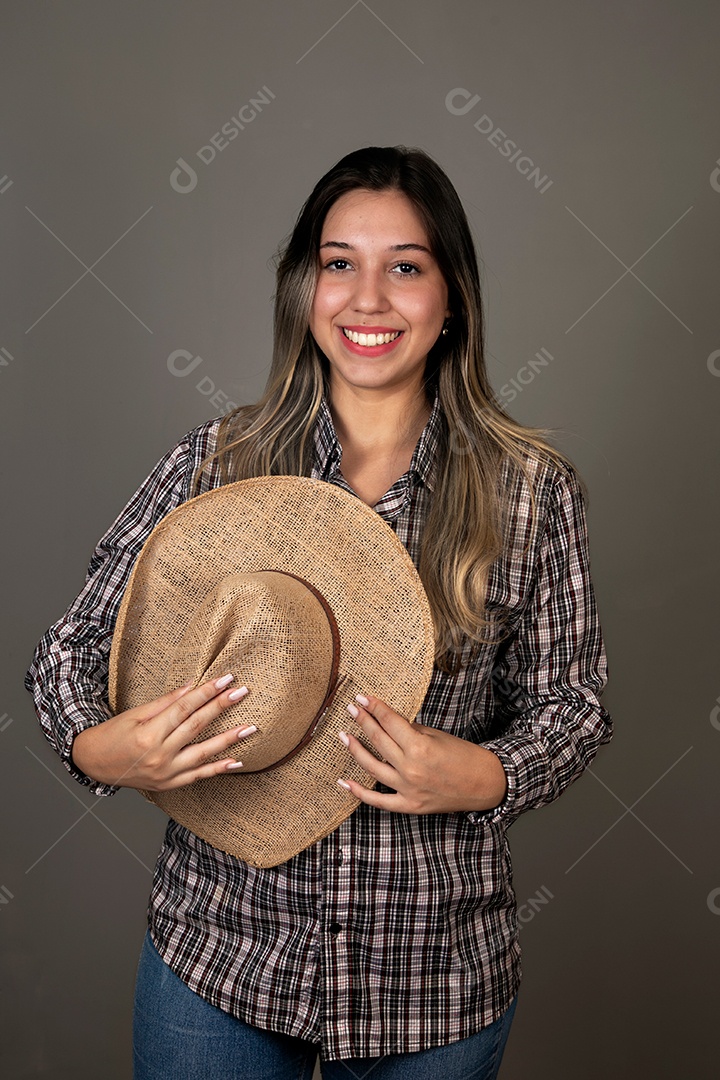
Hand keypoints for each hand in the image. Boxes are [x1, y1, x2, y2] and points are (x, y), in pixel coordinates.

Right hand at [70, 674, 255, 789]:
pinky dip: (218, 769)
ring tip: (250, 728)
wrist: (93, 764)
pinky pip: (199, 777)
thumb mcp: (135, 713)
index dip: (206, 692)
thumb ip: (166, 702)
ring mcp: (165, 773)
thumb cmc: (112, 735)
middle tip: (242, 693)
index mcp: (149, 734)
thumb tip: (193, 686)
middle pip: (197, 726)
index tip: (225, 680)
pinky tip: (237, 762)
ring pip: (203, 754)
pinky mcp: (169, 785)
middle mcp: (159, 755)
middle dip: (221, 708)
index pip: (184, 708)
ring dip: (229, 740)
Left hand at [336, 693, 507, 813]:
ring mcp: (408, 789)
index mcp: (420, 747)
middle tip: (351, 709)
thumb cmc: (464, 756)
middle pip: (378, 740)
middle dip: (363, 721)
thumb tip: (388, 723)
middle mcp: (411, 768)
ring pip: (372, 768)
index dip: (374, 707)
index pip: (389, 722)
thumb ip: (411, 731)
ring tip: (343, 736)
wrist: (484, 784)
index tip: (362, 698)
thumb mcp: (437, 736)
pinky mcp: (409, 805)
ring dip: (356, 750)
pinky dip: (359, 792)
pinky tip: (343, 781)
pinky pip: (378, 800)